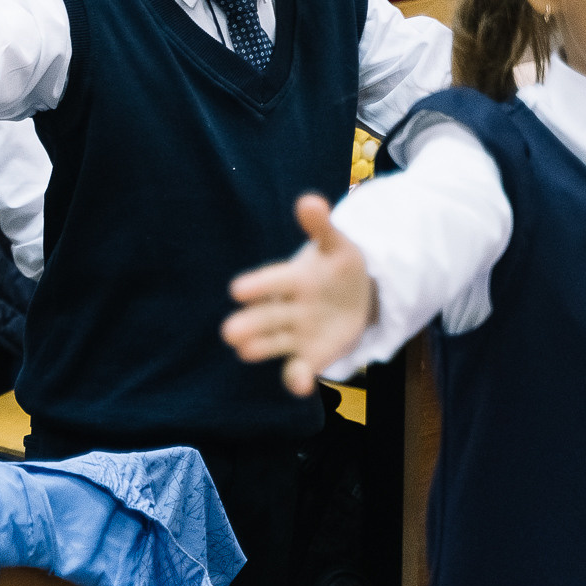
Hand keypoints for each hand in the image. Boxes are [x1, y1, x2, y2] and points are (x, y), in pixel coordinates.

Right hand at [221, 194, 377, 396]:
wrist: (356, 295)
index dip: (258, 286)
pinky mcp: (311, 355)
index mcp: (292, 279)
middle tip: (229, 332)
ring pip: (274, 342)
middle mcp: (287, 307)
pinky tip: (299, 384)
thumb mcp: (336, 246)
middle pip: (265, 316)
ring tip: (244, 351)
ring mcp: (297, 333)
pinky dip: (297, 378)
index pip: (272, 281)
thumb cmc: (336, 267)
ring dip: (261, 348)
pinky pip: (300, 367)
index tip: (237, 290)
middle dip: (249, 324)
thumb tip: (309, 201)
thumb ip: (321, 227)